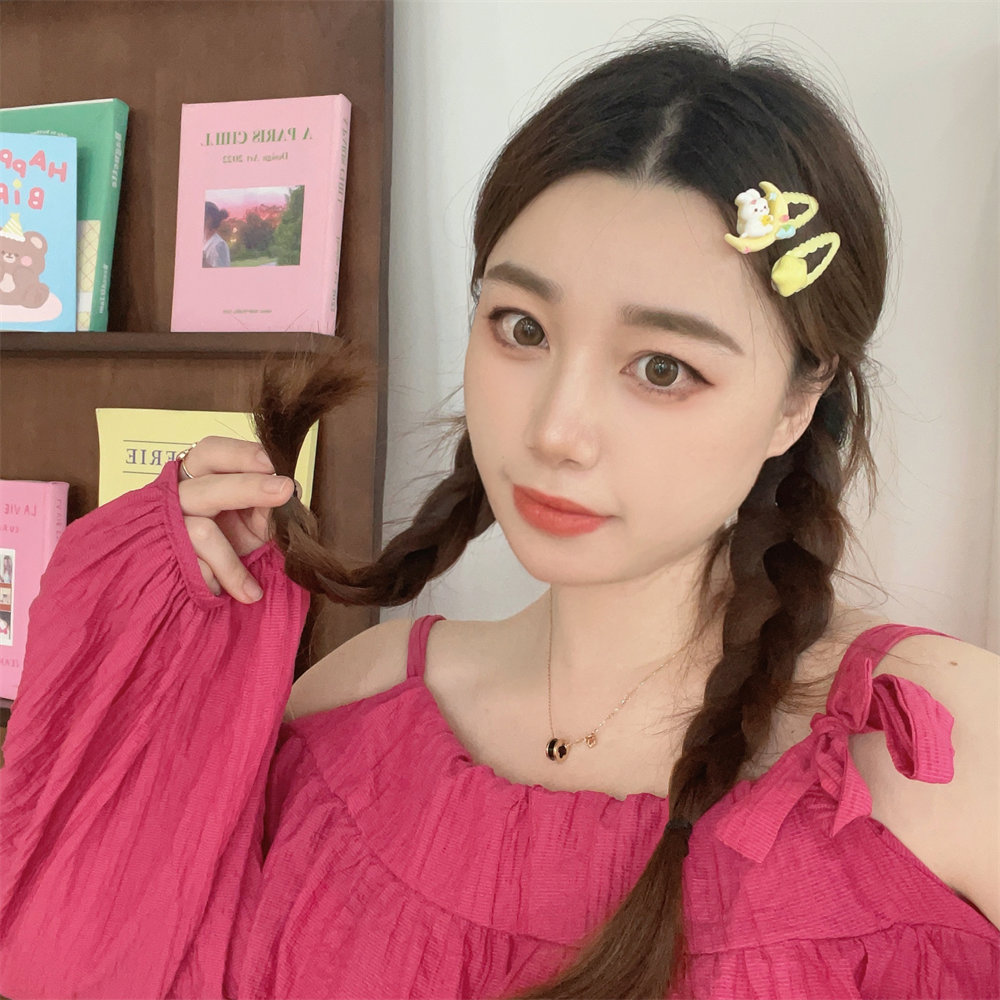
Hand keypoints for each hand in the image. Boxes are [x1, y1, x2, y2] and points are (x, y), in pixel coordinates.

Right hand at [177, 436, 295, 602]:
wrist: (192, 584)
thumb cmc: (227, 542)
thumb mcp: (251, 522)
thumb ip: (267, 507)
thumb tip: (290, 494)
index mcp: (198, 477)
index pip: (211, 452)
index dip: (240, 454)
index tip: (272, 464)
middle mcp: (177, 497)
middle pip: (208, 488)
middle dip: (250, 487)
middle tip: (287, 491)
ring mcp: (166, 527)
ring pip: (200, 532)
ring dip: (231, 563)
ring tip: (253, 593)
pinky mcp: (161, 558)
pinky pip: (193, 569)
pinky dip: (215, 584)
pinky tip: (225, 594)